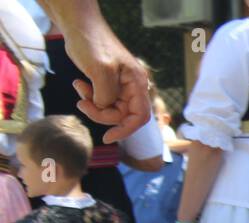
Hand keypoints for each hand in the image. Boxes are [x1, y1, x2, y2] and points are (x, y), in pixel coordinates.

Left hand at [63, 15, 149, 143]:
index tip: (108, 138)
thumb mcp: (100, 71)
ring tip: (79, 88)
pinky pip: (101, 100)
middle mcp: (132, 87)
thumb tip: (105, 109)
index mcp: (137, 83)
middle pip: (121, 115)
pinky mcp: (107, 84)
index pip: (139, 116)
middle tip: (81, 104)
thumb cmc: (92, 43)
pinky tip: (79, 84)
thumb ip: (106, 96)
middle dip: (100, 114)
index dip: (125, 130)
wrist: (79, 26)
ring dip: (92, 104)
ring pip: (110, 109)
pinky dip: (89, 97)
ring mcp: (120, 86)